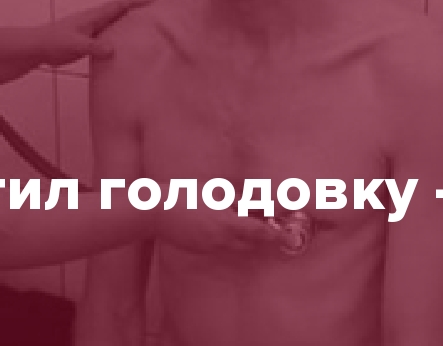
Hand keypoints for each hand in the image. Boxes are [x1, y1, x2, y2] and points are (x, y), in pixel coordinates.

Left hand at [36, 0, 151, 66]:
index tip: (155, 0)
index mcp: (94, 16)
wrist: (37, 48)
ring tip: (148, 31)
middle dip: (139, 10)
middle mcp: (95, 20)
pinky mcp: (88, 42)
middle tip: (158, 15)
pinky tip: (127, 51)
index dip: (138, 1)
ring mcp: (92, 31)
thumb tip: (113, 50)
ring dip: (131, 25)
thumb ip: (93, 47)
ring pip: (116, 25)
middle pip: (121, 12)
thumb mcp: (75, 45)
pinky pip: (109, 38)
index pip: (120, 5)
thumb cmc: (54, 42)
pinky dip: (120, 40)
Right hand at [155, 206, 280, 253]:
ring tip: (230, 218)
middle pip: (249, 242)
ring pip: (234, 246)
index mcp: (227, 223)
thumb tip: (254, 205)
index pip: (259, 232)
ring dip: (238, 235)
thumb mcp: (214, 192)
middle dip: (257, 233)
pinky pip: (217, 246)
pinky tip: (208, 223)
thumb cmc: (185, 195)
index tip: (287, 236)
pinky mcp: (199, 250)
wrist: (155, 211)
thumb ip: (236, 200)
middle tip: (260, 220)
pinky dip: (221, 238)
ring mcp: (209, 247)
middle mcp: (221, 240)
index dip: (275, 234)